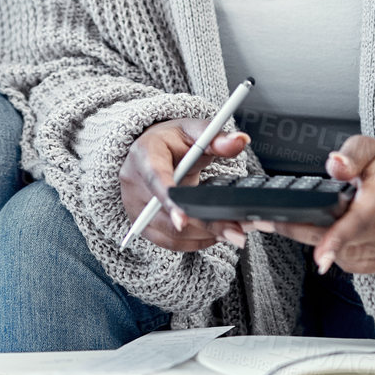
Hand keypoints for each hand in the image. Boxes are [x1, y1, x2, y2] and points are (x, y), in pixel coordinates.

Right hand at [119, 118, 250, 251]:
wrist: (153, 154)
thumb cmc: (172, 142)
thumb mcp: (193, 132)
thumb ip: (216, 138)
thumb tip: (240, 140)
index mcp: (144, 154)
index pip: (155, 178)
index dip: (168, 198)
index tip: (183, 219)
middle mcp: (134, 183)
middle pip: (167, 213)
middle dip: (203, 224)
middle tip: (236, 232)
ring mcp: (136, 208)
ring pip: (171, 233)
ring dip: (204, 235)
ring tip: (234, 231)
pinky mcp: (144, 226)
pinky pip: (171, 242)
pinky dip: (196, 242)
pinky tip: (215, 234)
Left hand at [240, 135, 374, 274]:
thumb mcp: (370, 146)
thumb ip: (350, 155)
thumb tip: (334, 165)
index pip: (359, 221)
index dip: (336, 240)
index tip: (319, 257)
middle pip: (341, 240)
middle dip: (302, 231)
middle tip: (269, 221)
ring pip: (343, 255)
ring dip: (321, 240)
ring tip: (317, 216)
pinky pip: (353, 264)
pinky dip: (339, 250)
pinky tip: (337, 231)